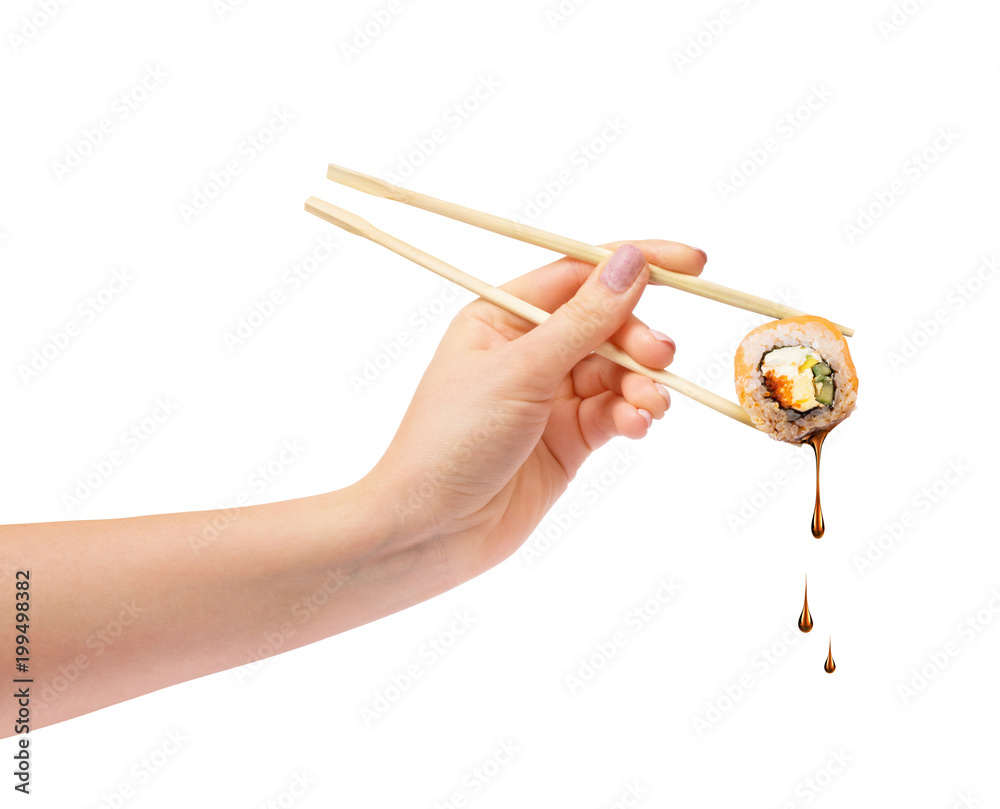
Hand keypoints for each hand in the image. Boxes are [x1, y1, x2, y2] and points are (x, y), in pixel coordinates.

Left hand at [363, 240, 706, 582]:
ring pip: (616, 371)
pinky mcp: (568, 438)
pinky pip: (613, 412)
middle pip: (605, 324)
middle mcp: (527, 350)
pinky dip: (632, 414)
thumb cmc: (451, 440)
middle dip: (638, 338)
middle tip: (660, 357)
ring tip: (649, 405)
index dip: (634, 264)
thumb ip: (582, 321)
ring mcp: (549, 396)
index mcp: (501, 317)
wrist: (431, 530)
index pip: (578, 273)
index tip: (693, 264)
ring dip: (641, 384)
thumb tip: (631, 262)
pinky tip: (637, 425)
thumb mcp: (519, 372)